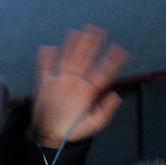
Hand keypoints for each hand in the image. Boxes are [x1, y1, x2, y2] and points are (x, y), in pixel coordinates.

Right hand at [31, 25, 128, 146]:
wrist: (51, 135)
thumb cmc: (74, 129)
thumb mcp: (94, 124)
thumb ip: (106, 111)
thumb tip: (115, 95)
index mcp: (90, 91)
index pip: (103, 71)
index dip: (112, 60)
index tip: (120, 49)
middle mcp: (76, 82)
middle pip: (85, 59)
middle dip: (91, 44)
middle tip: (98, 29)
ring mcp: (60, 82)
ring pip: (67, 59)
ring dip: (71, 46)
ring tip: (77, 32)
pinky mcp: (45, 85)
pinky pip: (45, 69)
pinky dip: (45, 59)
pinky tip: (48, 48)